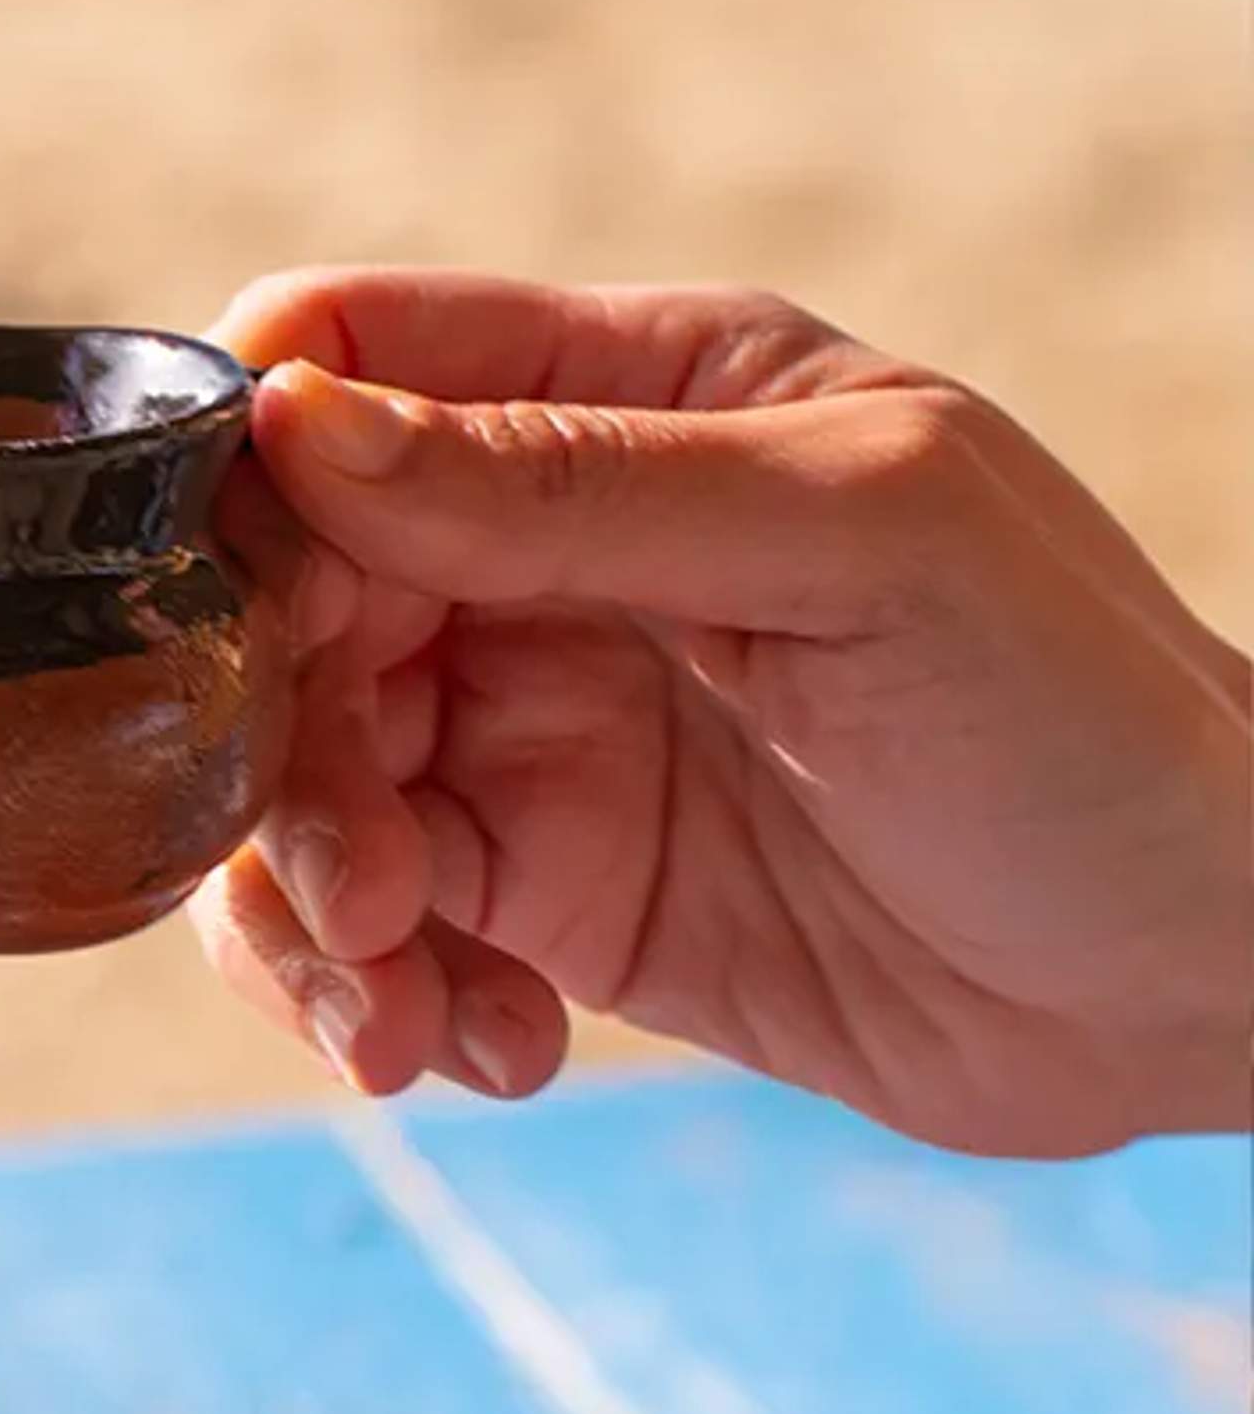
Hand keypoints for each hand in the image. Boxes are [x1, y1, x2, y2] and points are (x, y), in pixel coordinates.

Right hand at [189, 268, 1251, 1155]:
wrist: (1203, 981)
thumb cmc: (1089, 717)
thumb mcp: (857, 544)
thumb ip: (570, 487)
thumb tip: (295, 426)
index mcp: (635, 400)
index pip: (347, 360)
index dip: (254, 469)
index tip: (267, 614)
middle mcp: (550, 551)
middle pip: (282, 603)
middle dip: (279, 753)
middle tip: (367, 886)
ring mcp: (530, 725)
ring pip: (291, 785)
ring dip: (303, 914)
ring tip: (401, 1011)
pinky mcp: (537, 892)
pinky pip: (366, 933)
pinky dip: (377, 1003)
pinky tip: (488, 1053)